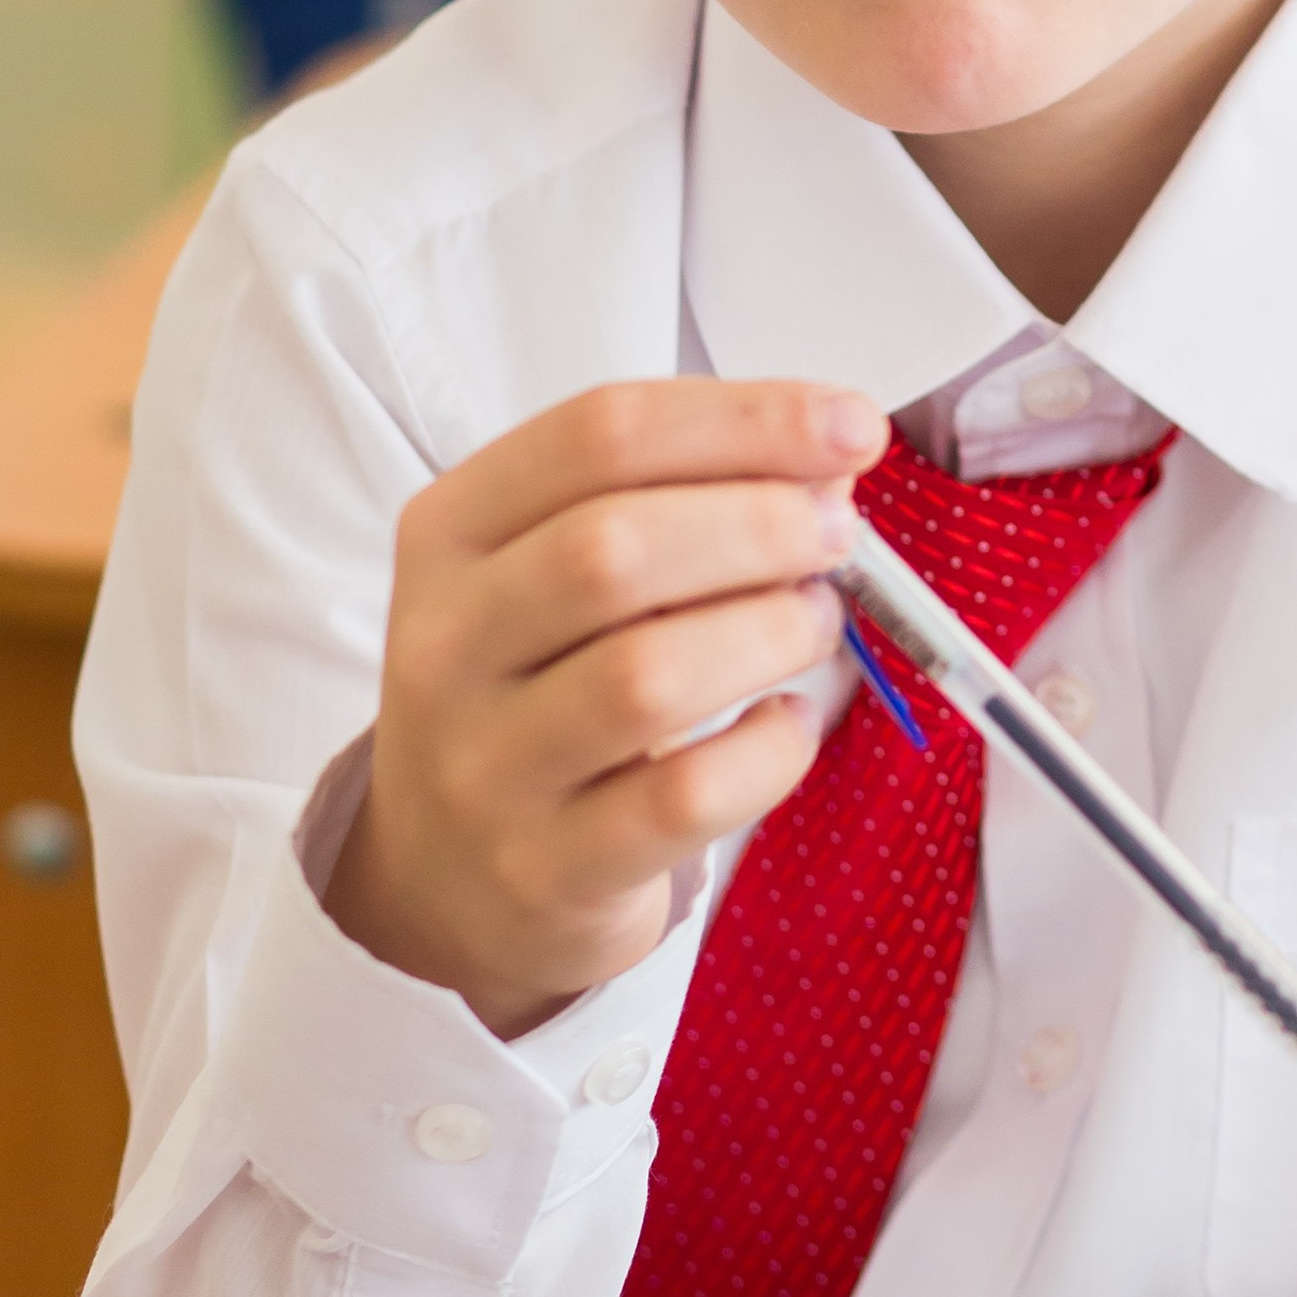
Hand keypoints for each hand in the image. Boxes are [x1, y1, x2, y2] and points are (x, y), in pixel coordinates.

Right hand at [324, 378, 886, 1035]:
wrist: (448, 876)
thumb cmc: (535, 689)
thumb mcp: (556, 576)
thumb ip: (674, 504)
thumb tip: (828, 466)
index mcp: (449, 533)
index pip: (597, 437)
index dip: (742, 421)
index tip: (849, 428)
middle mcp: (447, 644)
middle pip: (613, 549)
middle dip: (759, 525)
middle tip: (838, 536)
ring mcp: (486, 766)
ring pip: (646, 676)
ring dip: (769, 631)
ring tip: (813, 622)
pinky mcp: (546, 868)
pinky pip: (684, 798)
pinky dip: (768, 752)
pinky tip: (788, 726)